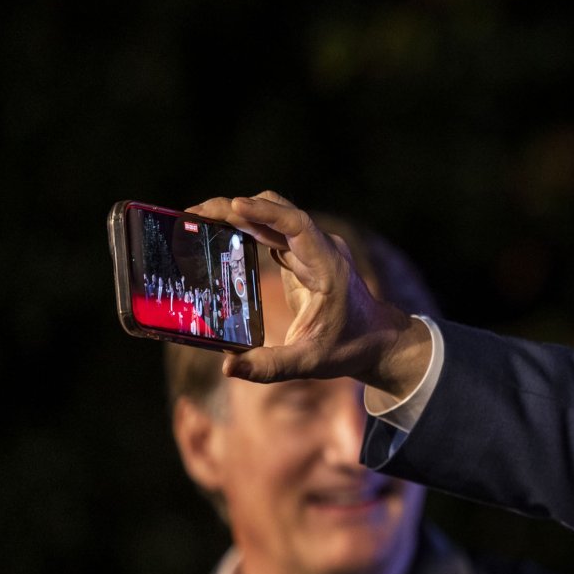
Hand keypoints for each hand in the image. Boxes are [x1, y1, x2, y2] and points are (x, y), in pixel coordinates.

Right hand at [185, 191, 431, 394]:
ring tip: (197, 219)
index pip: (297, 225)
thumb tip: (227, 367)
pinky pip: (273, 232)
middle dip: (237, 208)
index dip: (265, 212)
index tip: (234, 206)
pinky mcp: (303, 256)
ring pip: (273, 218)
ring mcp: (313, 249)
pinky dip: (246, 228)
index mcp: (327, 267)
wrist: (378, 339)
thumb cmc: (349, 348)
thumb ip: (270, 366)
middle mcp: (321, 249)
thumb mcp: (310, 362)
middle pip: (279, 212)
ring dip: (238, 214)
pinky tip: (217, 234)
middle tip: (194, 214)